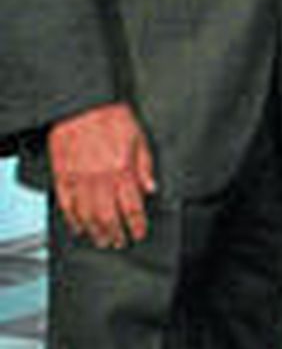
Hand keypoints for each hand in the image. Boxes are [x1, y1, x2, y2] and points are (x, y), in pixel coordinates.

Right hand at [48, 103, 155, 248]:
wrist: (82, 105)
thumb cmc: (111, 118)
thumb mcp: (139, 138)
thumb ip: (145, 165)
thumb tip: (151, 188)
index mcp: (122, 170)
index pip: (132, 207)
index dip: (136, 225)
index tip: (139, 234)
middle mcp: (100, 179)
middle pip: (109, 217)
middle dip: (116, 234)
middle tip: (120, 243)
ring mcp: (79, 180)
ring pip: (87, 216)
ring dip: (95, 232)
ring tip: (102, 241)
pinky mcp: (62, 177)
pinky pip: (66, 205)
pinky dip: (72, 220)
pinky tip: (79, 228)